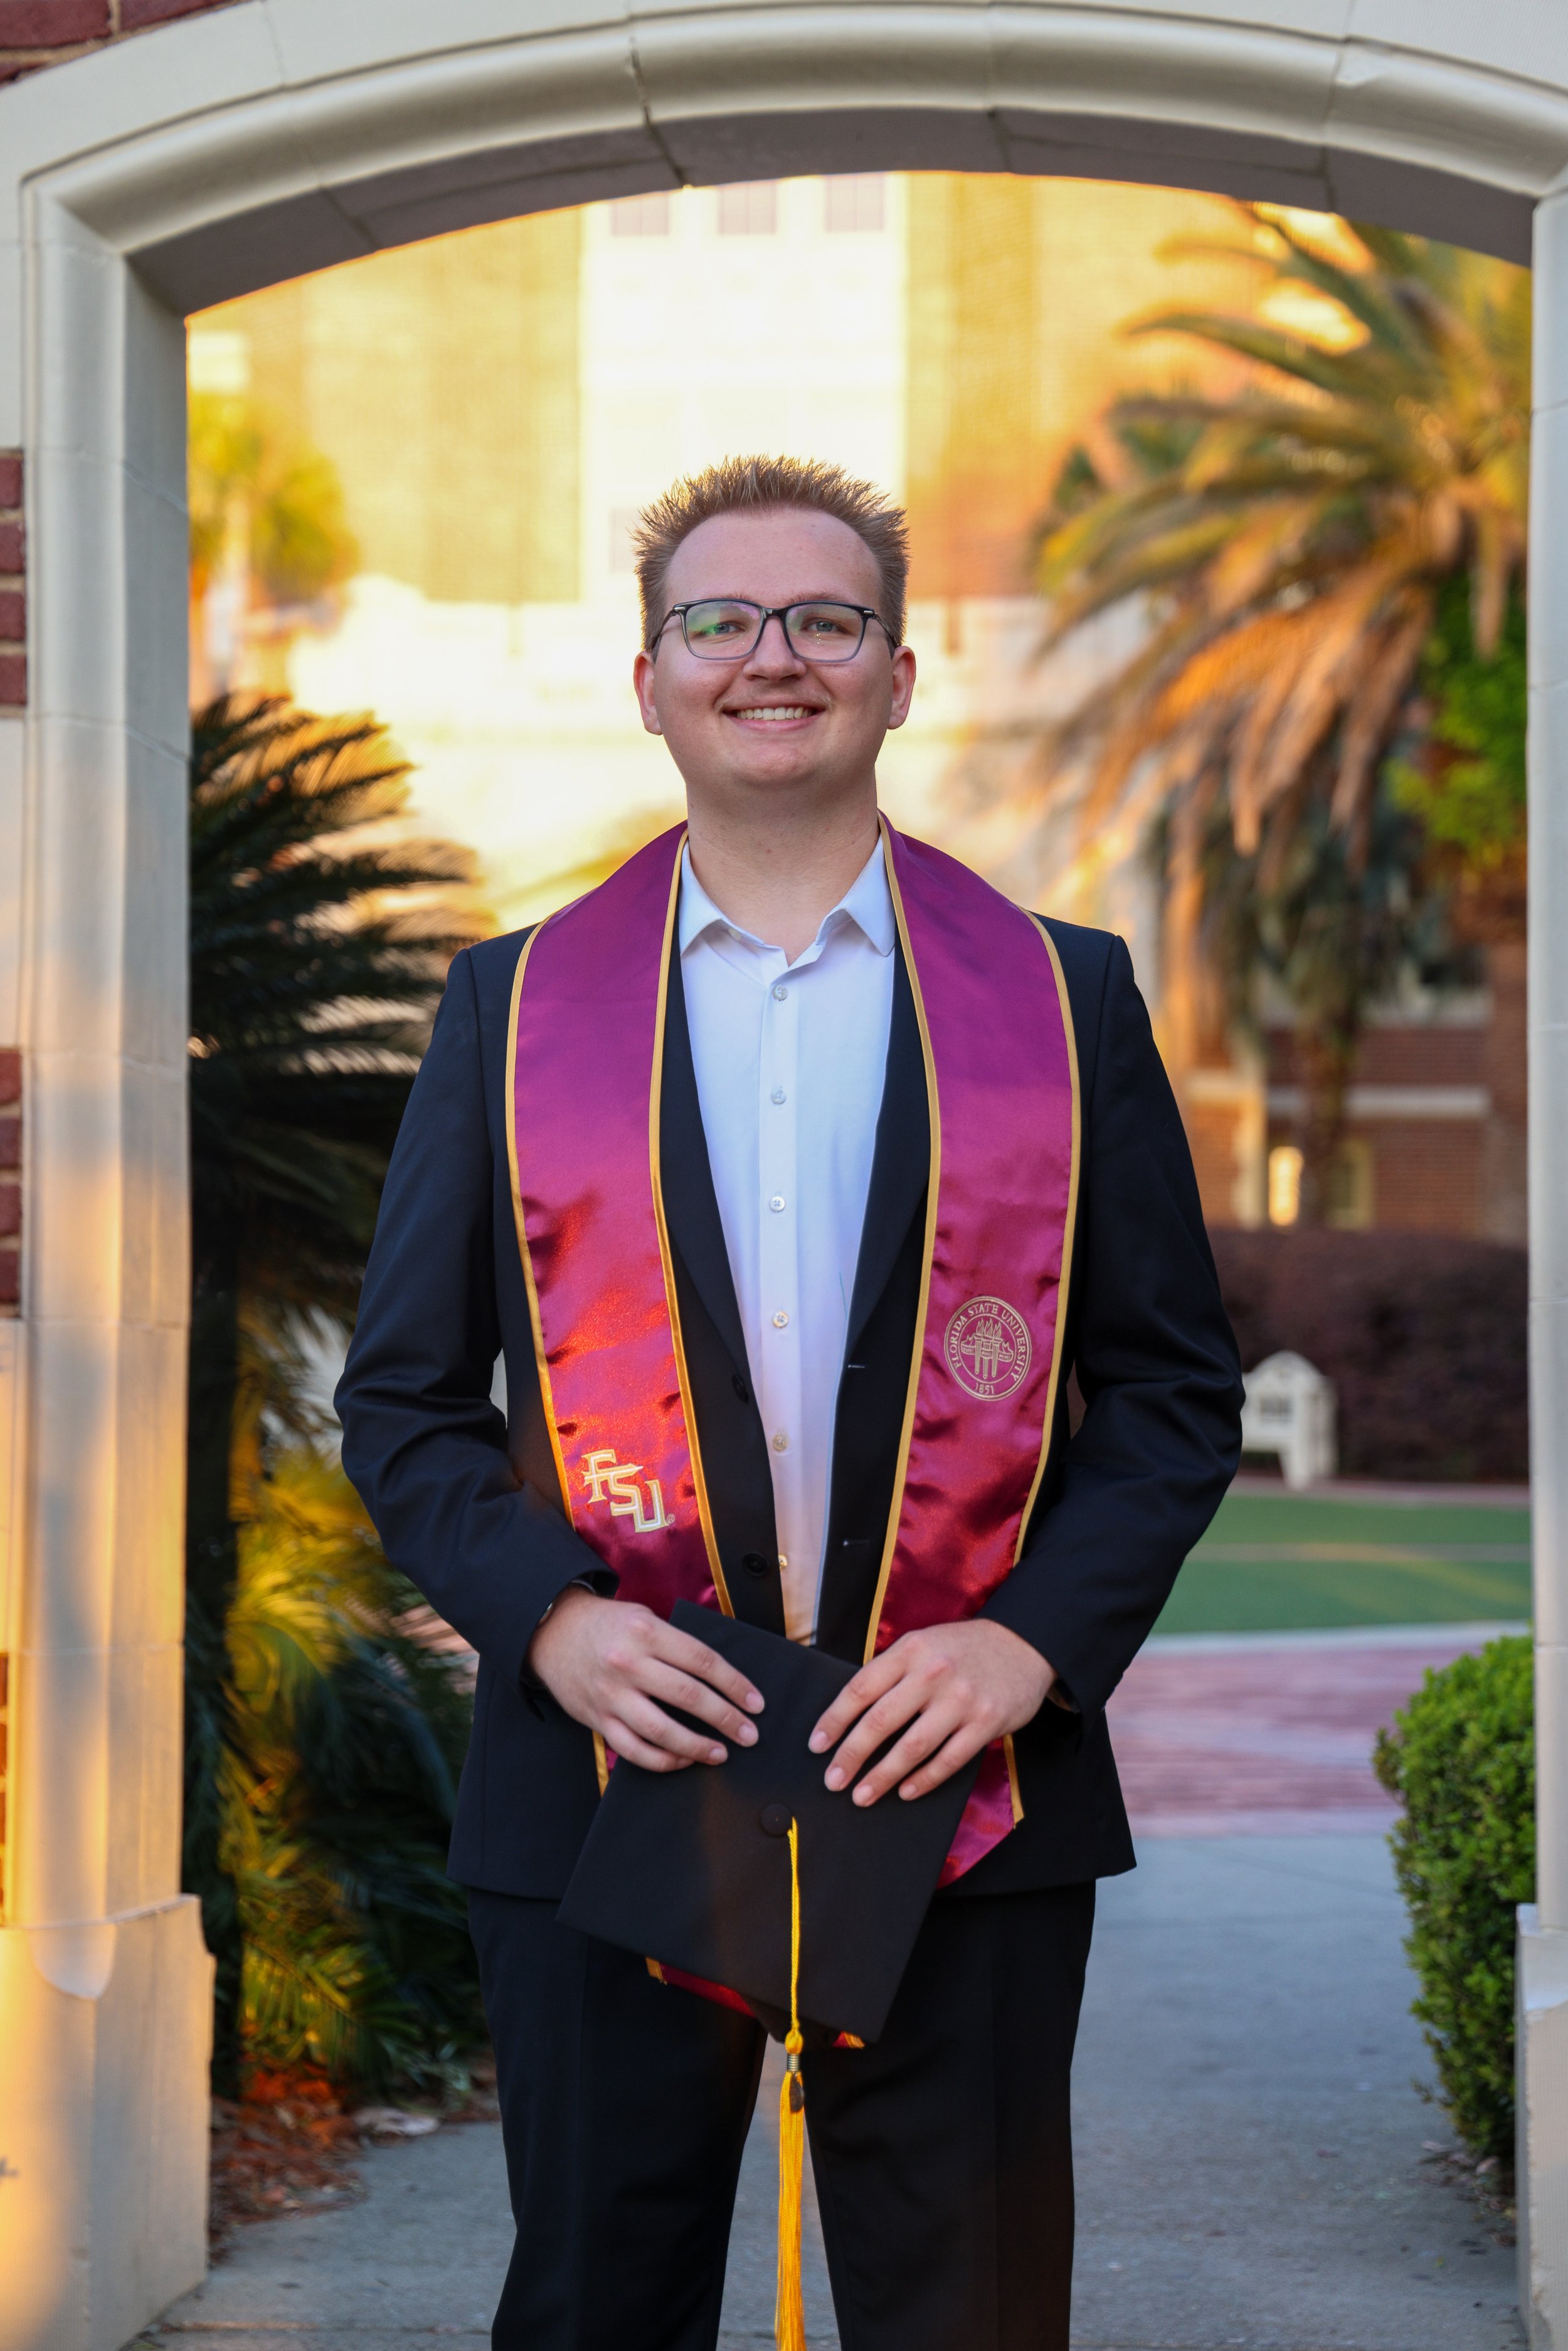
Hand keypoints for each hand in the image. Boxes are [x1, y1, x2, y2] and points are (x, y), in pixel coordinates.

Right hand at [527, 1588, 764, 1771]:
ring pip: (662, 1730)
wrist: (552, 1632)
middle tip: (749, 1734)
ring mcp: (611, 1695)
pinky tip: (683, 1760)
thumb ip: (677, 1644)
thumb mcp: (645, 1618)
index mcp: (647, 1632)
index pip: (702, 1661)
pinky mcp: (598, 1719)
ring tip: (721, 1753)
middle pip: (688, 1697)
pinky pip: (634, 1750)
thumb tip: (722, 1678)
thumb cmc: (608, 1625)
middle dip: (726, 1718)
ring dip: (697, 1746)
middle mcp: (629, 1663)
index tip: (755, 1702)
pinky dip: (663, 1760)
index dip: (735, 1684)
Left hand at [807, 1620, 1052, 1806]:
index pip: (861, 1688)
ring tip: (862, 1795)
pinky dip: (924, 1780)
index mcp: (910, 1650)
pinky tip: (905, 1792)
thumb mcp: (923, 1645)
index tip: (817, 1746)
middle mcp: (933, 1673)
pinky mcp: (986, 1723)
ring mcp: (962, 1699)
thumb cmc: (962, 1650)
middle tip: (833, 1781)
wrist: (1023, 1644)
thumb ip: (892, 1672)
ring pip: (913, 1747)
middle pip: (881, 1721)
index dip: (834, 1720)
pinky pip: (948, 1760)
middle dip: (851, 1755)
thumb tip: (850, 1716)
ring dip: (883, 1776)